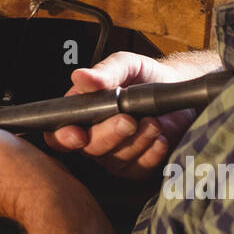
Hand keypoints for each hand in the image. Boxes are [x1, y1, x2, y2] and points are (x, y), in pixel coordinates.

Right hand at [44, 51, 205, 178]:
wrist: (174, 86)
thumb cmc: (143, 76)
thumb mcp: (125, 65)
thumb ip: (104, 73)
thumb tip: (82, 76)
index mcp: (80, 113)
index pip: (58, 133)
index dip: (64, 137)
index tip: (78, 134)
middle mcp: (93, 136)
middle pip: (90, 148)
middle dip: (110, 134)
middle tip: (128, 119)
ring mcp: (114, 154)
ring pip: (116, 159)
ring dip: (137, 139)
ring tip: (152, 120)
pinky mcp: (137, 165)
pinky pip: (139, 168)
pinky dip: (152, 153)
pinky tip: (159, 137)